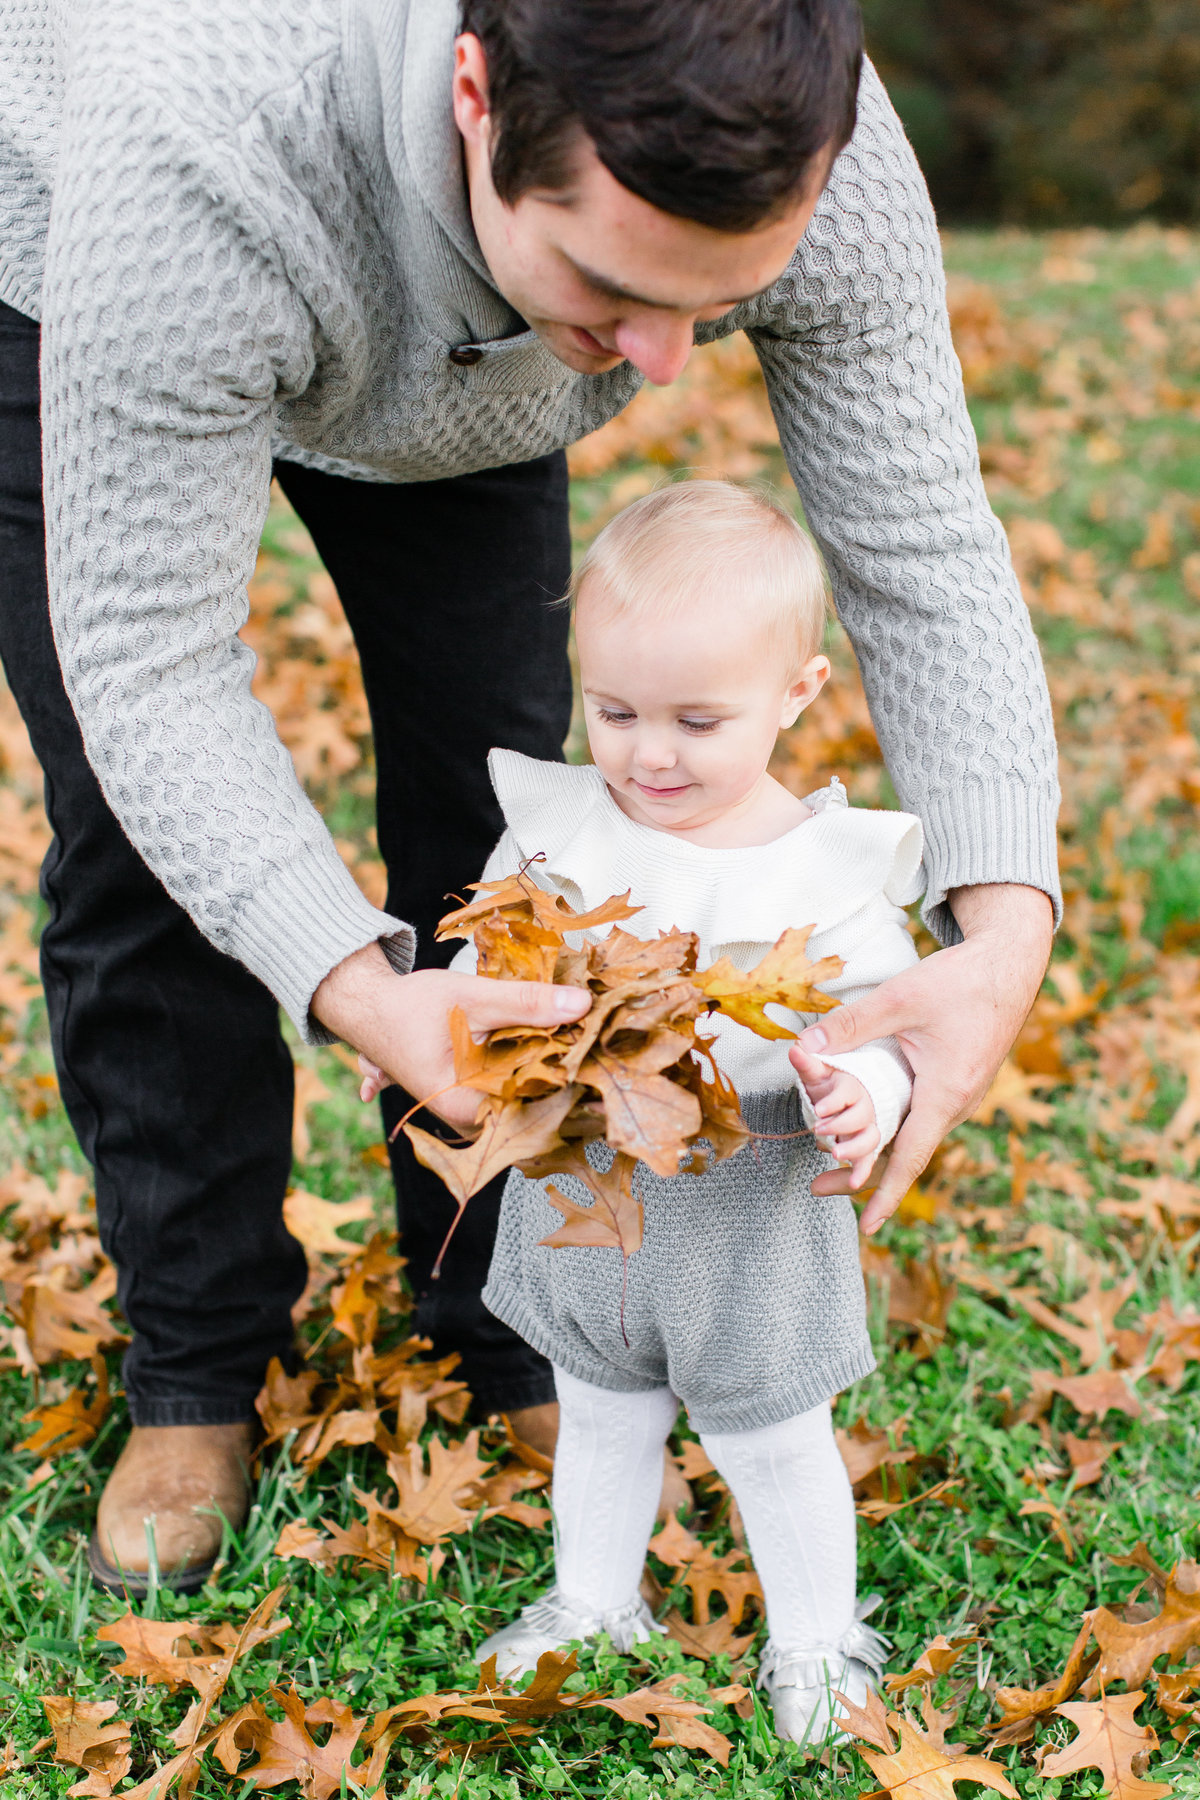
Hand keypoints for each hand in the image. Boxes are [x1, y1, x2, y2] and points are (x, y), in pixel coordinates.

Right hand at [312, 942, 590, 1131]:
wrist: (365, 1006)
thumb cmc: (407, 1006)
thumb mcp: (472, 998)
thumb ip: (526, 1003)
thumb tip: (582, 1006)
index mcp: (464, 1106)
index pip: (535, 1111)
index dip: (576, 1095)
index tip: (609, 1081)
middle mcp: (466, 1117)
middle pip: (533, 1108)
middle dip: (570, 1087)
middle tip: (612, 1068)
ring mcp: (468, 1107)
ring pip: (523, 1099)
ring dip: (553, 1078)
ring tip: (596, 1062)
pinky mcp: (471, 1092)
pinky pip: (511, 1090)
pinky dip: (534, 1074)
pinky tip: (563, 1062)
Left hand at [797, 883, 1052, 1234]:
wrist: (1010, 964)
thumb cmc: (961, 981)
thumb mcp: (899, 999)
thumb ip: (850, 1026)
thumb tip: (802, 1051)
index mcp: (946, 1093)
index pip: (912, 1158)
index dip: (886, 1194)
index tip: (866, 1228)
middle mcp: (959, 1103)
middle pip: (907, 1151)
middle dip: (864, 1171)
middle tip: (818, 1185)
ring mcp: (962, 1094)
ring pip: (915, 1131)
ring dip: (877, 1143)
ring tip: (834, 1152)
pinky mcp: (960, 1081)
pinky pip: (924, 1113)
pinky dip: (895, 1121)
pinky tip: (870, 1114)